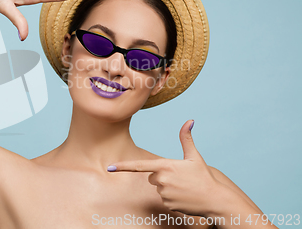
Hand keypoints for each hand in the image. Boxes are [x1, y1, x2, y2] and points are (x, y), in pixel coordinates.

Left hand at [107, 120, 224, 216]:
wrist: (215, 200)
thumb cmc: (204, 177)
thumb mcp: (194, 156)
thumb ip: (186, 139)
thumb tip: (189, 121)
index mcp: (165, 166)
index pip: (139, 166)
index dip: (123, 167)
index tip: (109, 168)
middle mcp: (161, 180)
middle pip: (152, 176)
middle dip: (162, 175)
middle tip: (180, 177)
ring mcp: (163, 194)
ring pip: (158, 187)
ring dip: (168, 187)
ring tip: (184, 187)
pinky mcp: (167, 205)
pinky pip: (163, 198)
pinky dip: (172, 197)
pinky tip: (184, 196)